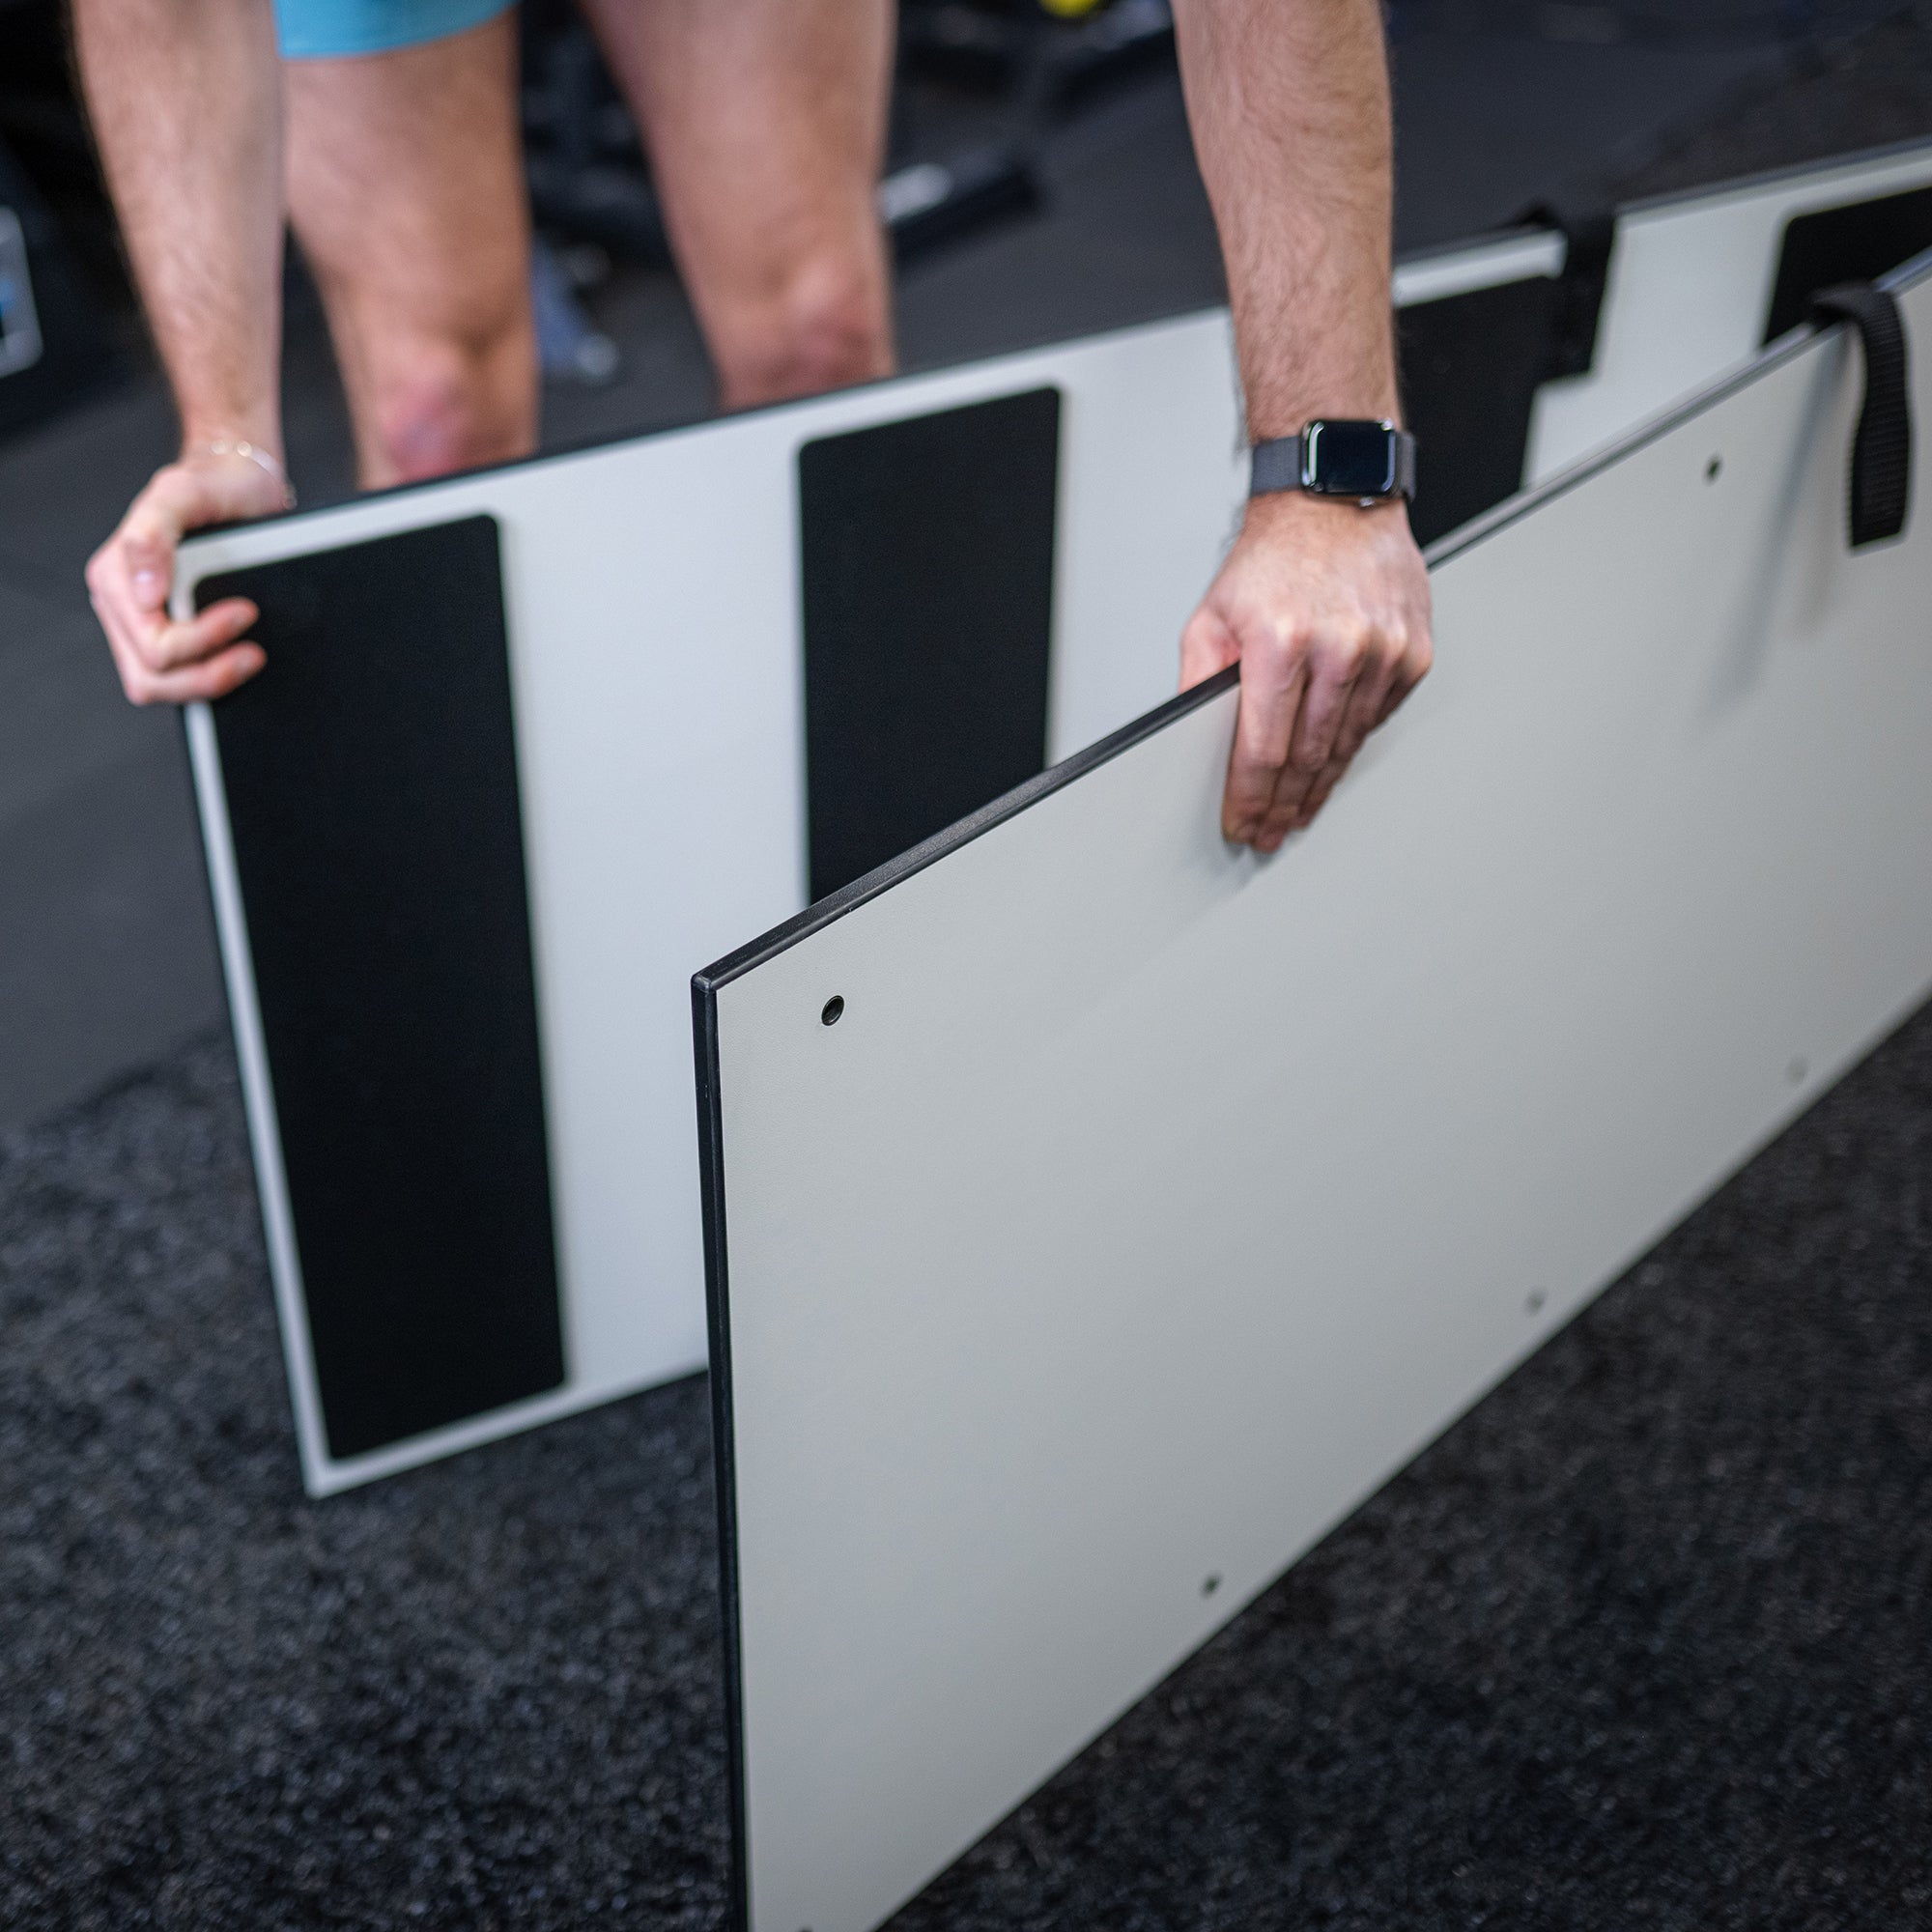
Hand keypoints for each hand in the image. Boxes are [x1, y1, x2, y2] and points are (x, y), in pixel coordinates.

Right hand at [86, 448, 288, 704]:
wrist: (240, 486)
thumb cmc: (211, 486)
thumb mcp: (183, 494)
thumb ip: (154, 534)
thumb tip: (143, 591)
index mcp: (115, 578)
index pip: (152, 645)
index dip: (202, 640)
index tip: (245, 613)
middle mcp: (124, 606)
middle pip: (153, 678)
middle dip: (207, 673)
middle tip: (253, 653)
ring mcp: (145, 625)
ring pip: (164, 686)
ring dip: (209, 682)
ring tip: (249, 658)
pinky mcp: (172, 635)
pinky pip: (182, 678)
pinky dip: (211, 676)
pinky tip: (238, 658)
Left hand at [1180, 489, 1431, 850]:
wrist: (1335, 500)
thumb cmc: (1273, 557)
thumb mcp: (1213, 614)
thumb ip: (1199, 680)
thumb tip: (1191, 740)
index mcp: (1281, 642)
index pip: (1264, 749)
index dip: (1252, 798)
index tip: (1244, 824)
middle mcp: (1339, 648)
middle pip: (1309, 757)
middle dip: (1284, 803)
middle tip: (1271, 831)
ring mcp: (1384, 651)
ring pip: (1347, 744)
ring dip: (1321, 785)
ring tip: (1298, 811)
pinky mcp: (1413, 652)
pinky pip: (1378, 716)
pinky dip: (1352, 741)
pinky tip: (1332, 760)